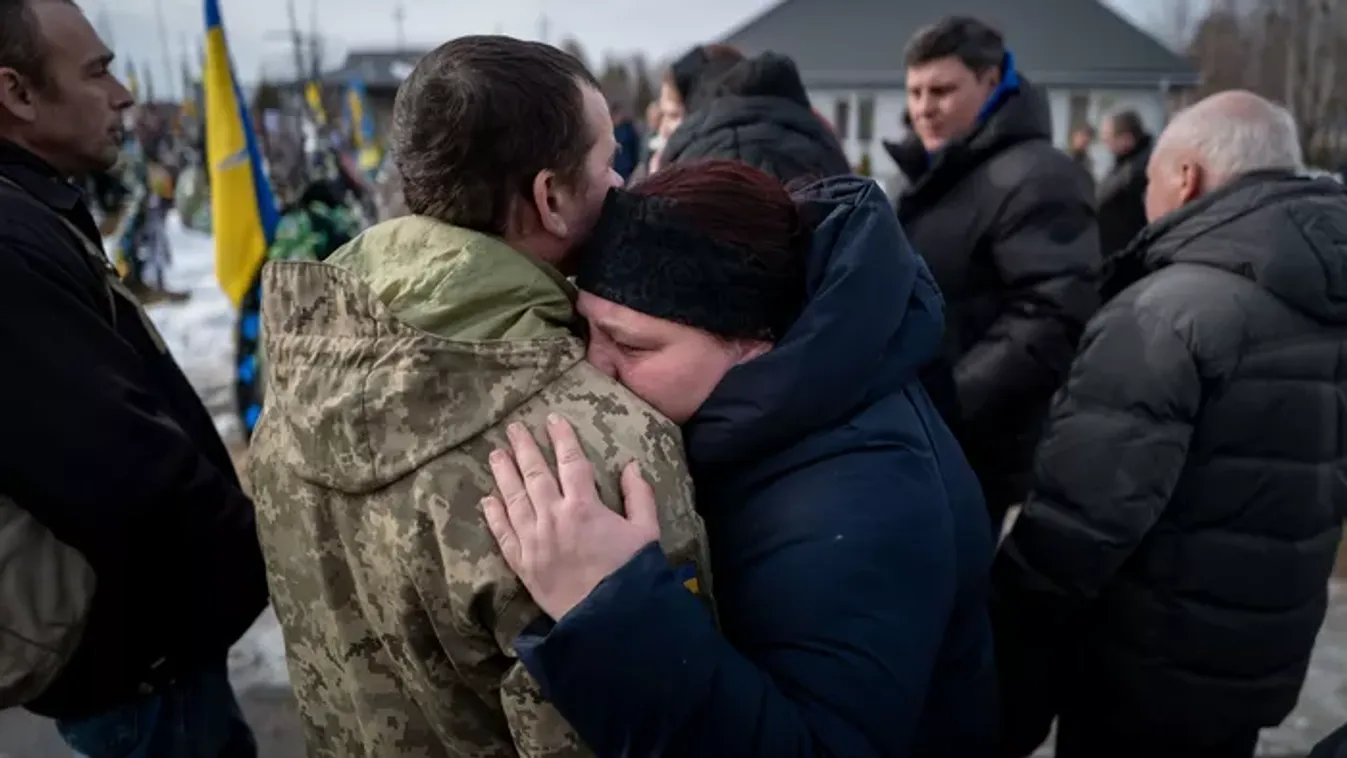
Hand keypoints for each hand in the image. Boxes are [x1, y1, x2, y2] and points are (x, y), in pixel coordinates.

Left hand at [482, 414, 659, 619]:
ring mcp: (534, 540)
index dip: (561, 438)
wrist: (608, 619)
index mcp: (584, 506)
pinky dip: (493, 515)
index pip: (570, 461)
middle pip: (534, 474)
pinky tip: (487, 500)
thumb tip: (630, 465)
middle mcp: (553, 517)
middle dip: (523, 448)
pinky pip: (503, 534)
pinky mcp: (522, 564)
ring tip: (495, 454)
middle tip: (513, 428)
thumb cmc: (631, 573)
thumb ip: (639, 495)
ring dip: (503, 474)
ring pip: (513, 499)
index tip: (552, 419)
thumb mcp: (646, 531)